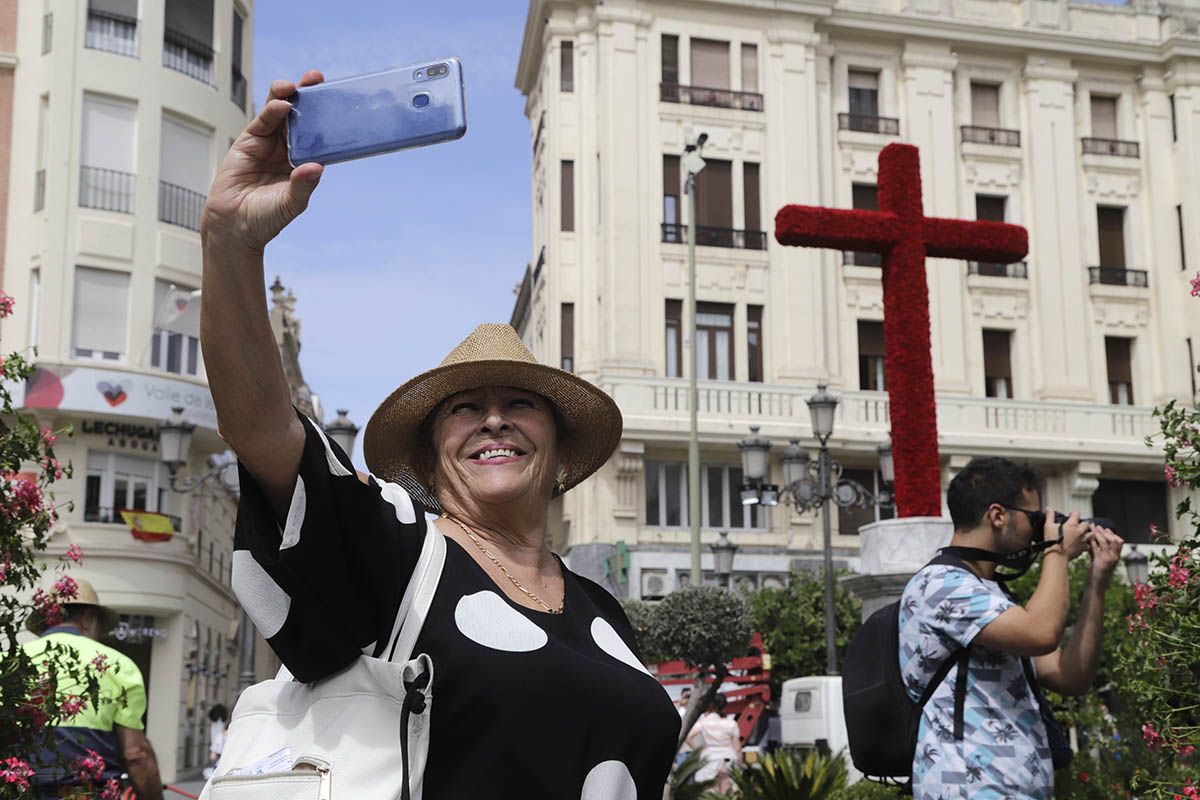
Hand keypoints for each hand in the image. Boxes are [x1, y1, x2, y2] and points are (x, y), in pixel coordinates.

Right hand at [201, 70, 325, 251]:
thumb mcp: (291, 203)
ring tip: (296, 87)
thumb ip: (303, 185)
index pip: (319, 135)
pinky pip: (263, 122)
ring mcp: (269, 144)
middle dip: (308, 98)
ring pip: (280, 113)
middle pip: (301, 117)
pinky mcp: (249, 142)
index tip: (337, 101)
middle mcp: (288, 150)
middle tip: (317, 80)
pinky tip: (282, 104)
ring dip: (287, 96)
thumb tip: (317, 167)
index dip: (326, 118)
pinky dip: (272, 111)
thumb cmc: (265, 218)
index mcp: (304, 163)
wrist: (233, 226)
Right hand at [1045, 508, 1091, 560]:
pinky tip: (1082, 544)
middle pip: (1087, 523)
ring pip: (1091, 534)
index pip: (1077, 513)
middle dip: (1083, 523)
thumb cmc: (1052, 541)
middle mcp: (1080, 531)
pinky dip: (1086, 544)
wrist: (1057, 556)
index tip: (1071, 516)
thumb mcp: (1048, 526)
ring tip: (1083, 534)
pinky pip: (1089, 545)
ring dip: (1088, 533)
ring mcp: (1083, 540)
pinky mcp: (1084, 548)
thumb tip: (1049, 508)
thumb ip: (1050, 516)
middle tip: (1077, 526)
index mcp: (1072, 524)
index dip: (1073, 514)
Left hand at [1087, 525, 1123, 580]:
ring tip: (1092, 528)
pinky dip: (1092, 541)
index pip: (1118, 542)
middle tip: (1097, 527)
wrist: (1096, 585)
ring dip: (1098, 534)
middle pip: (1114, 540)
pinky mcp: (1101, 561)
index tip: (1104, 528)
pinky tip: (1088, 537)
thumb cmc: (1097, 573)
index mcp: (1116, 556)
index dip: (1112, 534)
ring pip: (1106, 542)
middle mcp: (1115, 557)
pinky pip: (1097, 547)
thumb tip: (1092, 539)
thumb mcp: (1100, 559)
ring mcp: (1109, 559)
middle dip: (1105, 532)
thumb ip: (1098, 550)